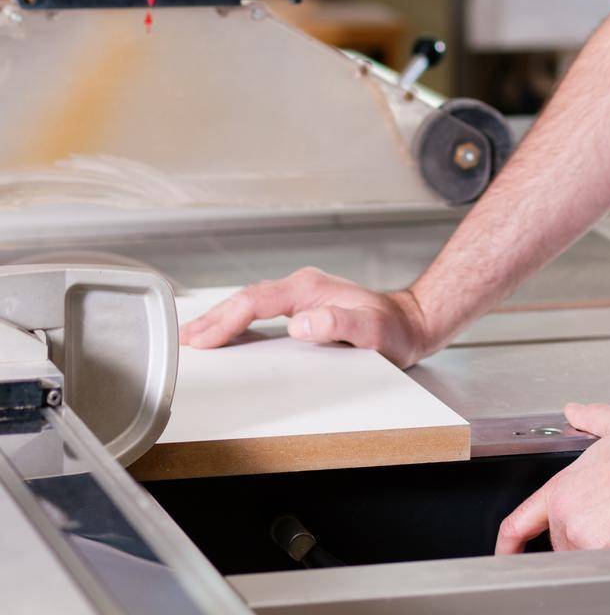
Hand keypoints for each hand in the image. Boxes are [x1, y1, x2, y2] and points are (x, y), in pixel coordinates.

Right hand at [178, 267, 431, 366]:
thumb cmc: (392, 330)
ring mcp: (302, 293)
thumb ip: (338, 324)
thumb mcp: (371, 331)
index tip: (201, 339)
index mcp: (309, 288)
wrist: (410, 323)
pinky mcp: (304, 304)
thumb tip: (300, 323)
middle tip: (183, 340)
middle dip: (213, 318)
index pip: (256, 301)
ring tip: (195, 336)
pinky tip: (229, 331)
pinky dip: (238, 318)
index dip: (225, 320)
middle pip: (246, 298)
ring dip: (222, 317)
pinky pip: (261, 308)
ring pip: (251, 301)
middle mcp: (302, 286)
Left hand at [495, 402, 609, 553]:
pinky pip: (599, 566)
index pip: (519, 522)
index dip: (508, 546)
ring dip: (601, 551)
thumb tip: (575, 412)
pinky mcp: (594, 545)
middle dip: (583, 542)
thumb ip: (590, 419)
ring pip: (581, 558)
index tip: (505, 555)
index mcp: (563, 484)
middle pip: (560, 545)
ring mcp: (575, 527)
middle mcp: (562, 508)